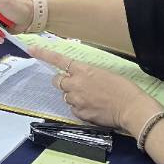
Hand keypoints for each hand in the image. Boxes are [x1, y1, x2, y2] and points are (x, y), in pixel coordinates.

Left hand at [28, 44, 151, 131]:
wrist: (132, 108)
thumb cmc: (124, 88)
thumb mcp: (104, 74)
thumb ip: (87, 75)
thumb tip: (81, 80)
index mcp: (83, 70)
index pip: (59, 60)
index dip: (43, 54)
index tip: (31, 49)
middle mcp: (75, 84)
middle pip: (57, 81)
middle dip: (63, 82)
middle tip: (76, 85)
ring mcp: (76, 100)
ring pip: (66, 97)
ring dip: (74, 96)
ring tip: (92, 98)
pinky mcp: (80, 114)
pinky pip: (73, 110)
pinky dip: (80, 109)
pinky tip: (94, 108)